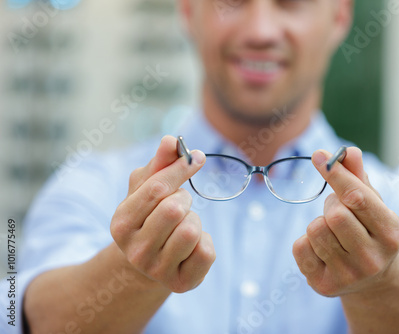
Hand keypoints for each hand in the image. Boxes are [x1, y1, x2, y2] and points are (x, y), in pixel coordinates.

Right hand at [110, 136, 215, 292]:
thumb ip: (159, 163)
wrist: (148, 262)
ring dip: (194, 220)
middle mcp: (135, 251)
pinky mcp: (182, 283)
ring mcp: (157, 270)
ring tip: (182, 225)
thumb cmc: (149, 216)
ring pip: (192, 230)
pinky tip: (191, 245)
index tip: (197, 156)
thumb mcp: (146, 188)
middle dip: (184, 198)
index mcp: (121, 223)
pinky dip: (205, 241)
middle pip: (175, 208)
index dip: (181, 168)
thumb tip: (171, 140)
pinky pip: (207, 251)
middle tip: (179, 204)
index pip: (156, 188)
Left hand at [292, 147, 398, 296]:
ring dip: (318, 222)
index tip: (318, 155)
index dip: (336, 173)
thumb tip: (348, 152)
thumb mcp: (372, 203)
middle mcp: (372, 258)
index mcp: (391, 233)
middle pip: (335, 214)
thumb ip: (359, 176)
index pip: (357, 197)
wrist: (373, 280)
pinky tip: (322, 248)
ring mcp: (348, 275)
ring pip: (315, 229)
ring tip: (332, 230)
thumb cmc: (369, 229)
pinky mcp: (324, 285)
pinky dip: (306, 240)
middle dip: (331, 204)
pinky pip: (300, 247)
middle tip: (338, 209)